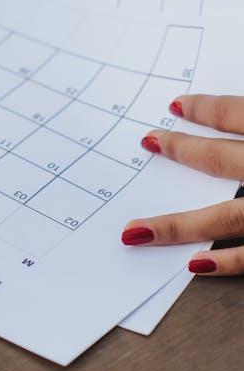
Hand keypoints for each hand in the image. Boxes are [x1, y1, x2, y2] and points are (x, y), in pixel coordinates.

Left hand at [122, 94, 243, 274]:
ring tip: (136, 230)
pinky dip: (226, 262)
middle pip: (220, 158)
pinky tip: (193, 264)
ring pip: (225, 217)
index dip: (206, 109)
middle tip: (148, 142)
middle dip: (182, 150)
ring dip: (178, 224)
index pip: (236, 113)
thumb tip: (237, 113)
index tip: (176, 105)